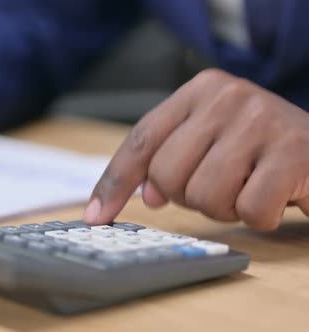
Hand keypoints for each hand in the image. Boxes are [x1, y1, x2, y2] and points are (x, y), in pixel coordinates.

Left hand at [84, 69, 308, 229]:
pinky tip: (275, 195)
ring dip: (225, 207)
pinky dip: (260, 216)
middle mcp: (226, 97)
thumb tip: (144, 195)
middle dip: (187, 196)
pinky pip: (250, 211)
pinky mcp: (293, 153)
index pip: (141, 140)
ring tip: (248, 186)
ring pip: (204, 196)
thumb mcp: (208, 140)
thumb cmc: (258, 147)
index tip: (96, 216)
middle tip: (219, 184)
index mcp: (199, 90)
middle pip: (166, 175)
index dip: (115, 182)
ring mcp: (261, 121)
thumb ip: (169, 159)